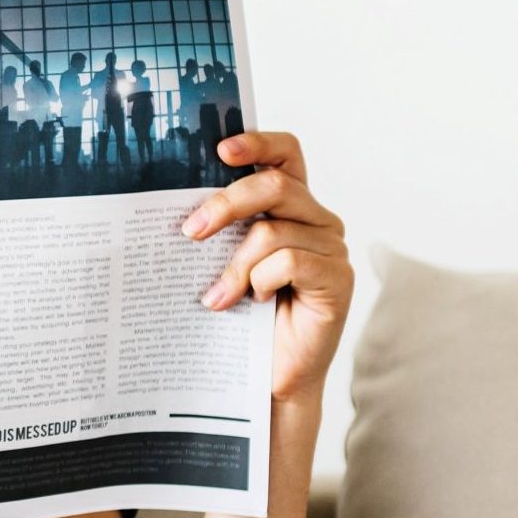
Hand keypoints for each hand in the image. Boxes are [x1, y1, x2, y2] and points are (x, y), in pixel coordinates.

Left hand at [181, 132, 353, 403]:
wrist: (269, 376)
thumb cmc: (245, 317)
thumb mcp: (227, 261)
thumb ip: (221, 228)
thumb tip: (179, 206)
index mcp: (292, 205)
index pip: (286, 154)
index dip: (258, 142)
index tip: (220, 150)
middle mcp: (317, 219)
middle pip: (274, 185)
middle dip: (226, 204)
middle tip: (190, 231)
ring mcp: (332, 248)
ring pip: (273, 231)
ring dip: (235, 266)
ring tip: (216, 297)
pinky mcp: (338, 279)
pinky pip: (290, 261)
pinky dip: (261, 281)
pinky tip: (253, 302)